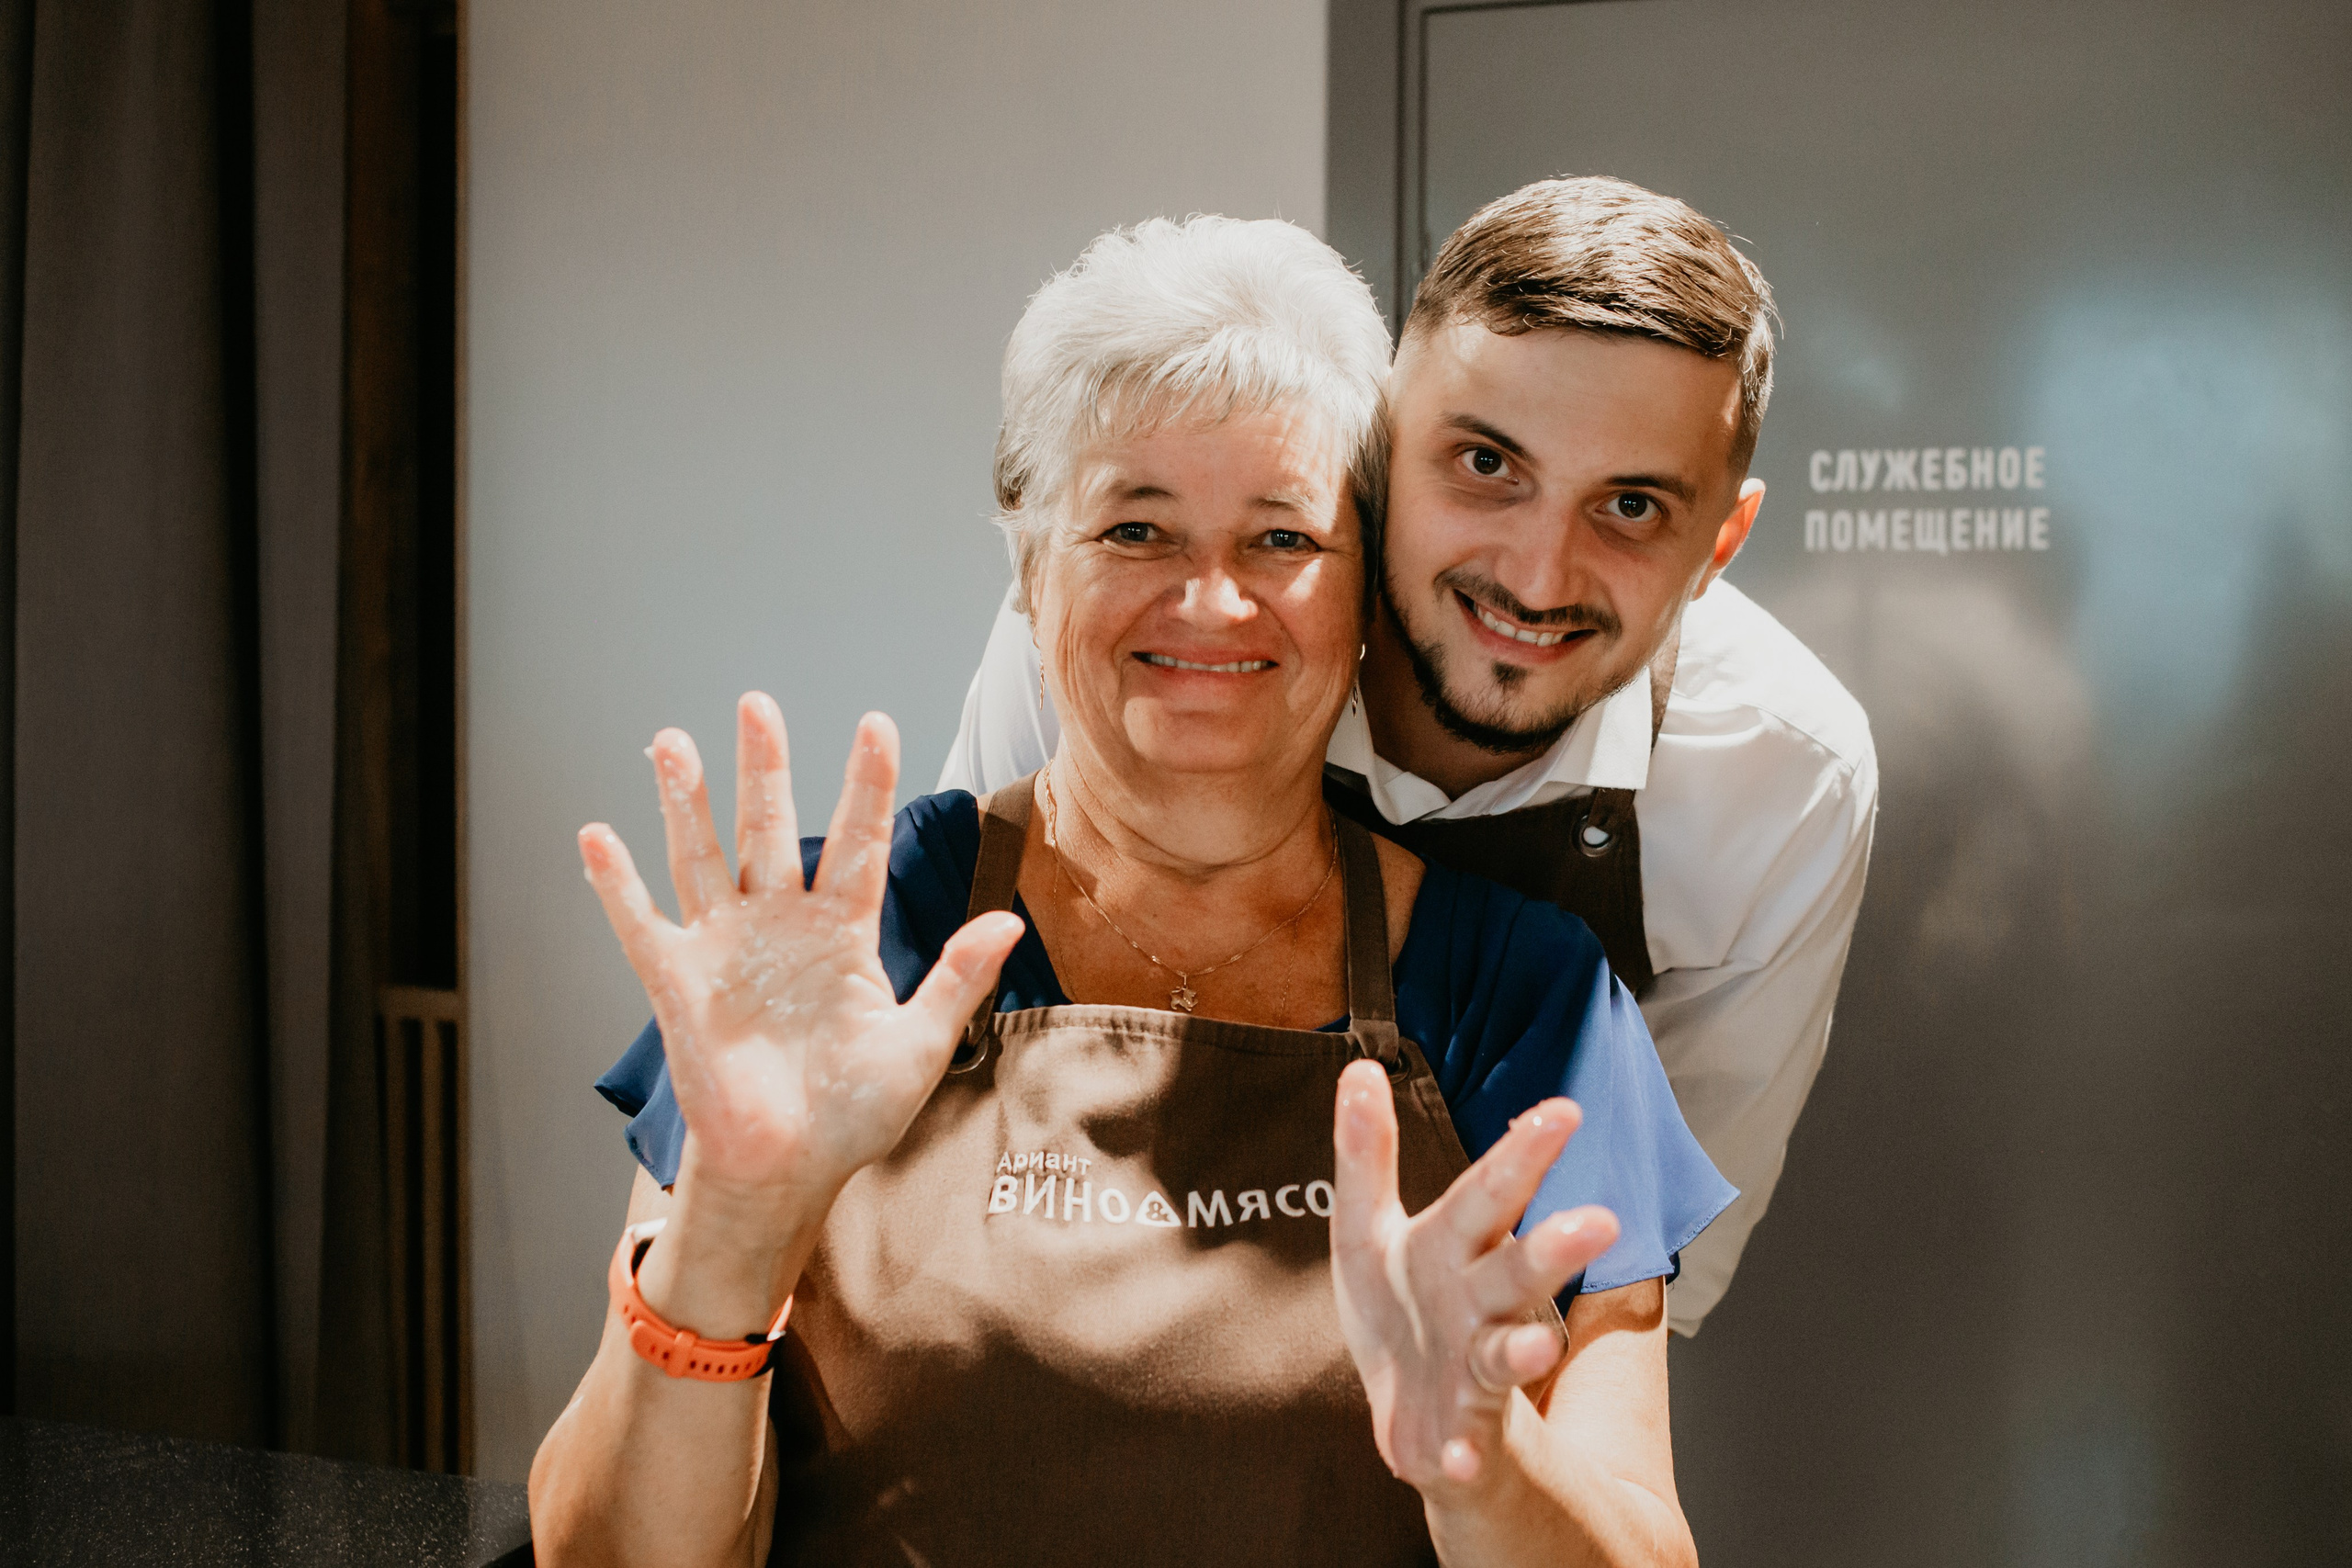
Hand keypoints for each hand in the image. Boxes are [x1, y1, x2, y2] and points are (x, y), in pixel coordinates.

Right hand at [579, 695, 1023, 1215]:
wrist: (789, 1169)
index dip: (867, 782)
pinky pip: (642, 925)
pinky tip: (596, 836)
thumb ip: (956, 979)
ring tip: (673, 742)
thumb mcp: (919, 1046)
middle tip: (758, 705)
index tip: (876, 723)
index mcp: (844, 934)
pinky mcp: (679, 985)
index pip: (860, 842)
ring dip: (685, 801)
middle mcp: (782, 927)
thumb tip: (1008, 920)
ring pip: (702, 857)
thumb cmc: (854, 1114)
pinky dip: (617, 884)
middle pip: (771, 830)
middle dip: (764, 769)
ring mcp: (726, 950)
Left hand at [1330, 1059, 1619, 1495]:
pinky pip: (1466, 1443)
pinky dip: (1464, 1455)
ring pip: (1505, 1353)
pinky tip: (1456, 1464)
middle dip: (1554, 1247)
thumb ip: (1366, 1153)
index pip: (1491, 1192)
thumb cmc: (1400, 1308)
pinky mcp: (1460, 1432)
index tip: (1564, 1111)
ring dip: (1524, 1350)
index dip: (1523, 1153)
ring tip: (1540, 1348)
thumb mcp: (1368, 1228)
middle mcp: (1477, 1303)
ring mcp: (1474, 1369)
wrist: (1418, 1416)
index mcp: (1453, 1245)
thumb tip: (1357, 1068)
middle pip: (1517, 1269)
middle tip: (1598, 1221)